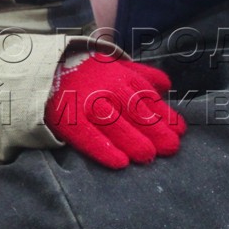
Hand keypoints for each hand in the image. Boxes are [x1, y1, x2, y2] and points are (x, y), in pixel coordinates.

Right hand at [45, 52, 185, 169]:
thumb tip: (167, 86)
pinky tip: (120, 163)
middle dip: (157, 131)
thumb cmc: (90, 73)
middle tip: (170, 148)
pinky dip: (104, 150)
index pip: (150, 99)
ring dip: (134, 142)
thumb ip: (144, 75)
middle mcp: (108, 90)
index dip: (167, 117)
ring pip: (115, 125)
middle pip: (136, 113)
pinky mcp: (70, 120)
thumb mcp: (118, 66)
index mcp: (123, 78)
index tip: (180, 131)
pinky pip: (88, 137)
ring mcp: (88, 105)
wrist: (49, 71)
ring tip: (148, 156)